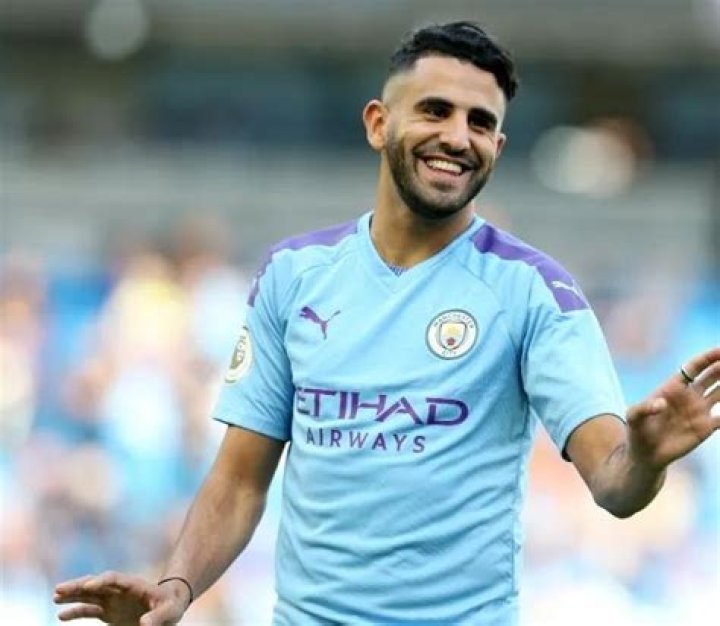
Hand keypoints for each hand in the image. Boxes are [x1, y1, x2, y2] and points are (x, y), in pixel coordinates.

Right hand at [54, 571, 188, 625]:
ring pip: (88, 595)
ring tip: (55, 597)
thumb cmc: (171, 606)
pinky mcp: (108, 612)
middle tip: (59, 589)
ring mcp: (112, 600)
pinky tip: (61, 615)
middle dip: (78, 585)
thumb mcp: (170, 611)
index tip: (89, 586)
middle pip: (96, 583)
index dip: (102, 581)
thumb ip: (158, 616)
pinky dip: (76, 612)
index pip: (114, 579)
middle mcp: (119, 590)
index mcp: (134, 585)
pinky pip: (89, 610)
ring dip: (72, 595)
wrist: (169, 607)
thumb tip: (144, 624)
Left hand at [627, 346, 719, 469]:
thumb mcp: (633, 417)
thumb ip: (644, 408)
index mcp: (673, 387)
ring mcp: (699, 411)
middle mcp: (690, 396)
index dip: (708, 358)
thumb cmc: (637, 432)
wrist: (645, 455)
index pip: (694, 367)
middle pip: (712, 376)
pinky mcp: (706, 428)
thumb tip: (662, 404)